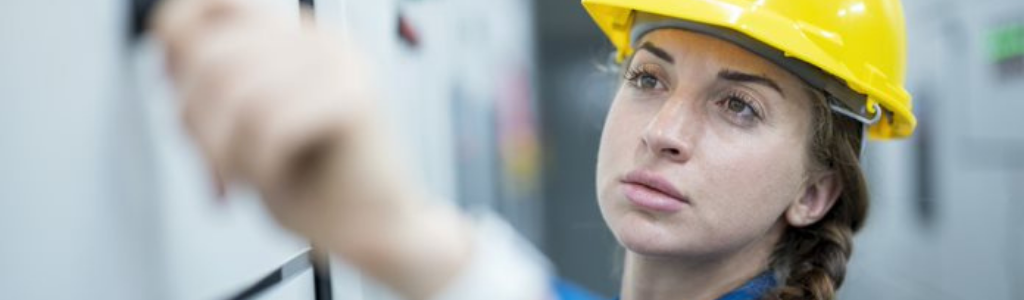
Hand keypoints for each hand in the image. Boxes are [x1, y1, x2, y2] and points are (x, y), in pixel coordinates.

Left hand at [153, 0, 471, 297]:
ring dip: (224, 151)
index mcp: (293, 38)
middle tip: (212, 164)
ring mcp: (339, 66)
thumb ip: (215, 87)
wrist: (374, 231)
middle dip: (194, 122)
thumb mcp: (247, 127)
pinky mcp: (353, 100)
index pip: (214, 2)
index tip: (173, 88)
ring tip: (243, 177)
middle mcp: (318, 41)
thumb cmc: (315, 186)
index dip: (176, 41)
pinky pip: (271, 125)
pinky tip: (272, 180)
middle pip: (212, 56)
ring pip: (236, 95)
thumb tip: (166, 56)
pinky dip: (259, 165)